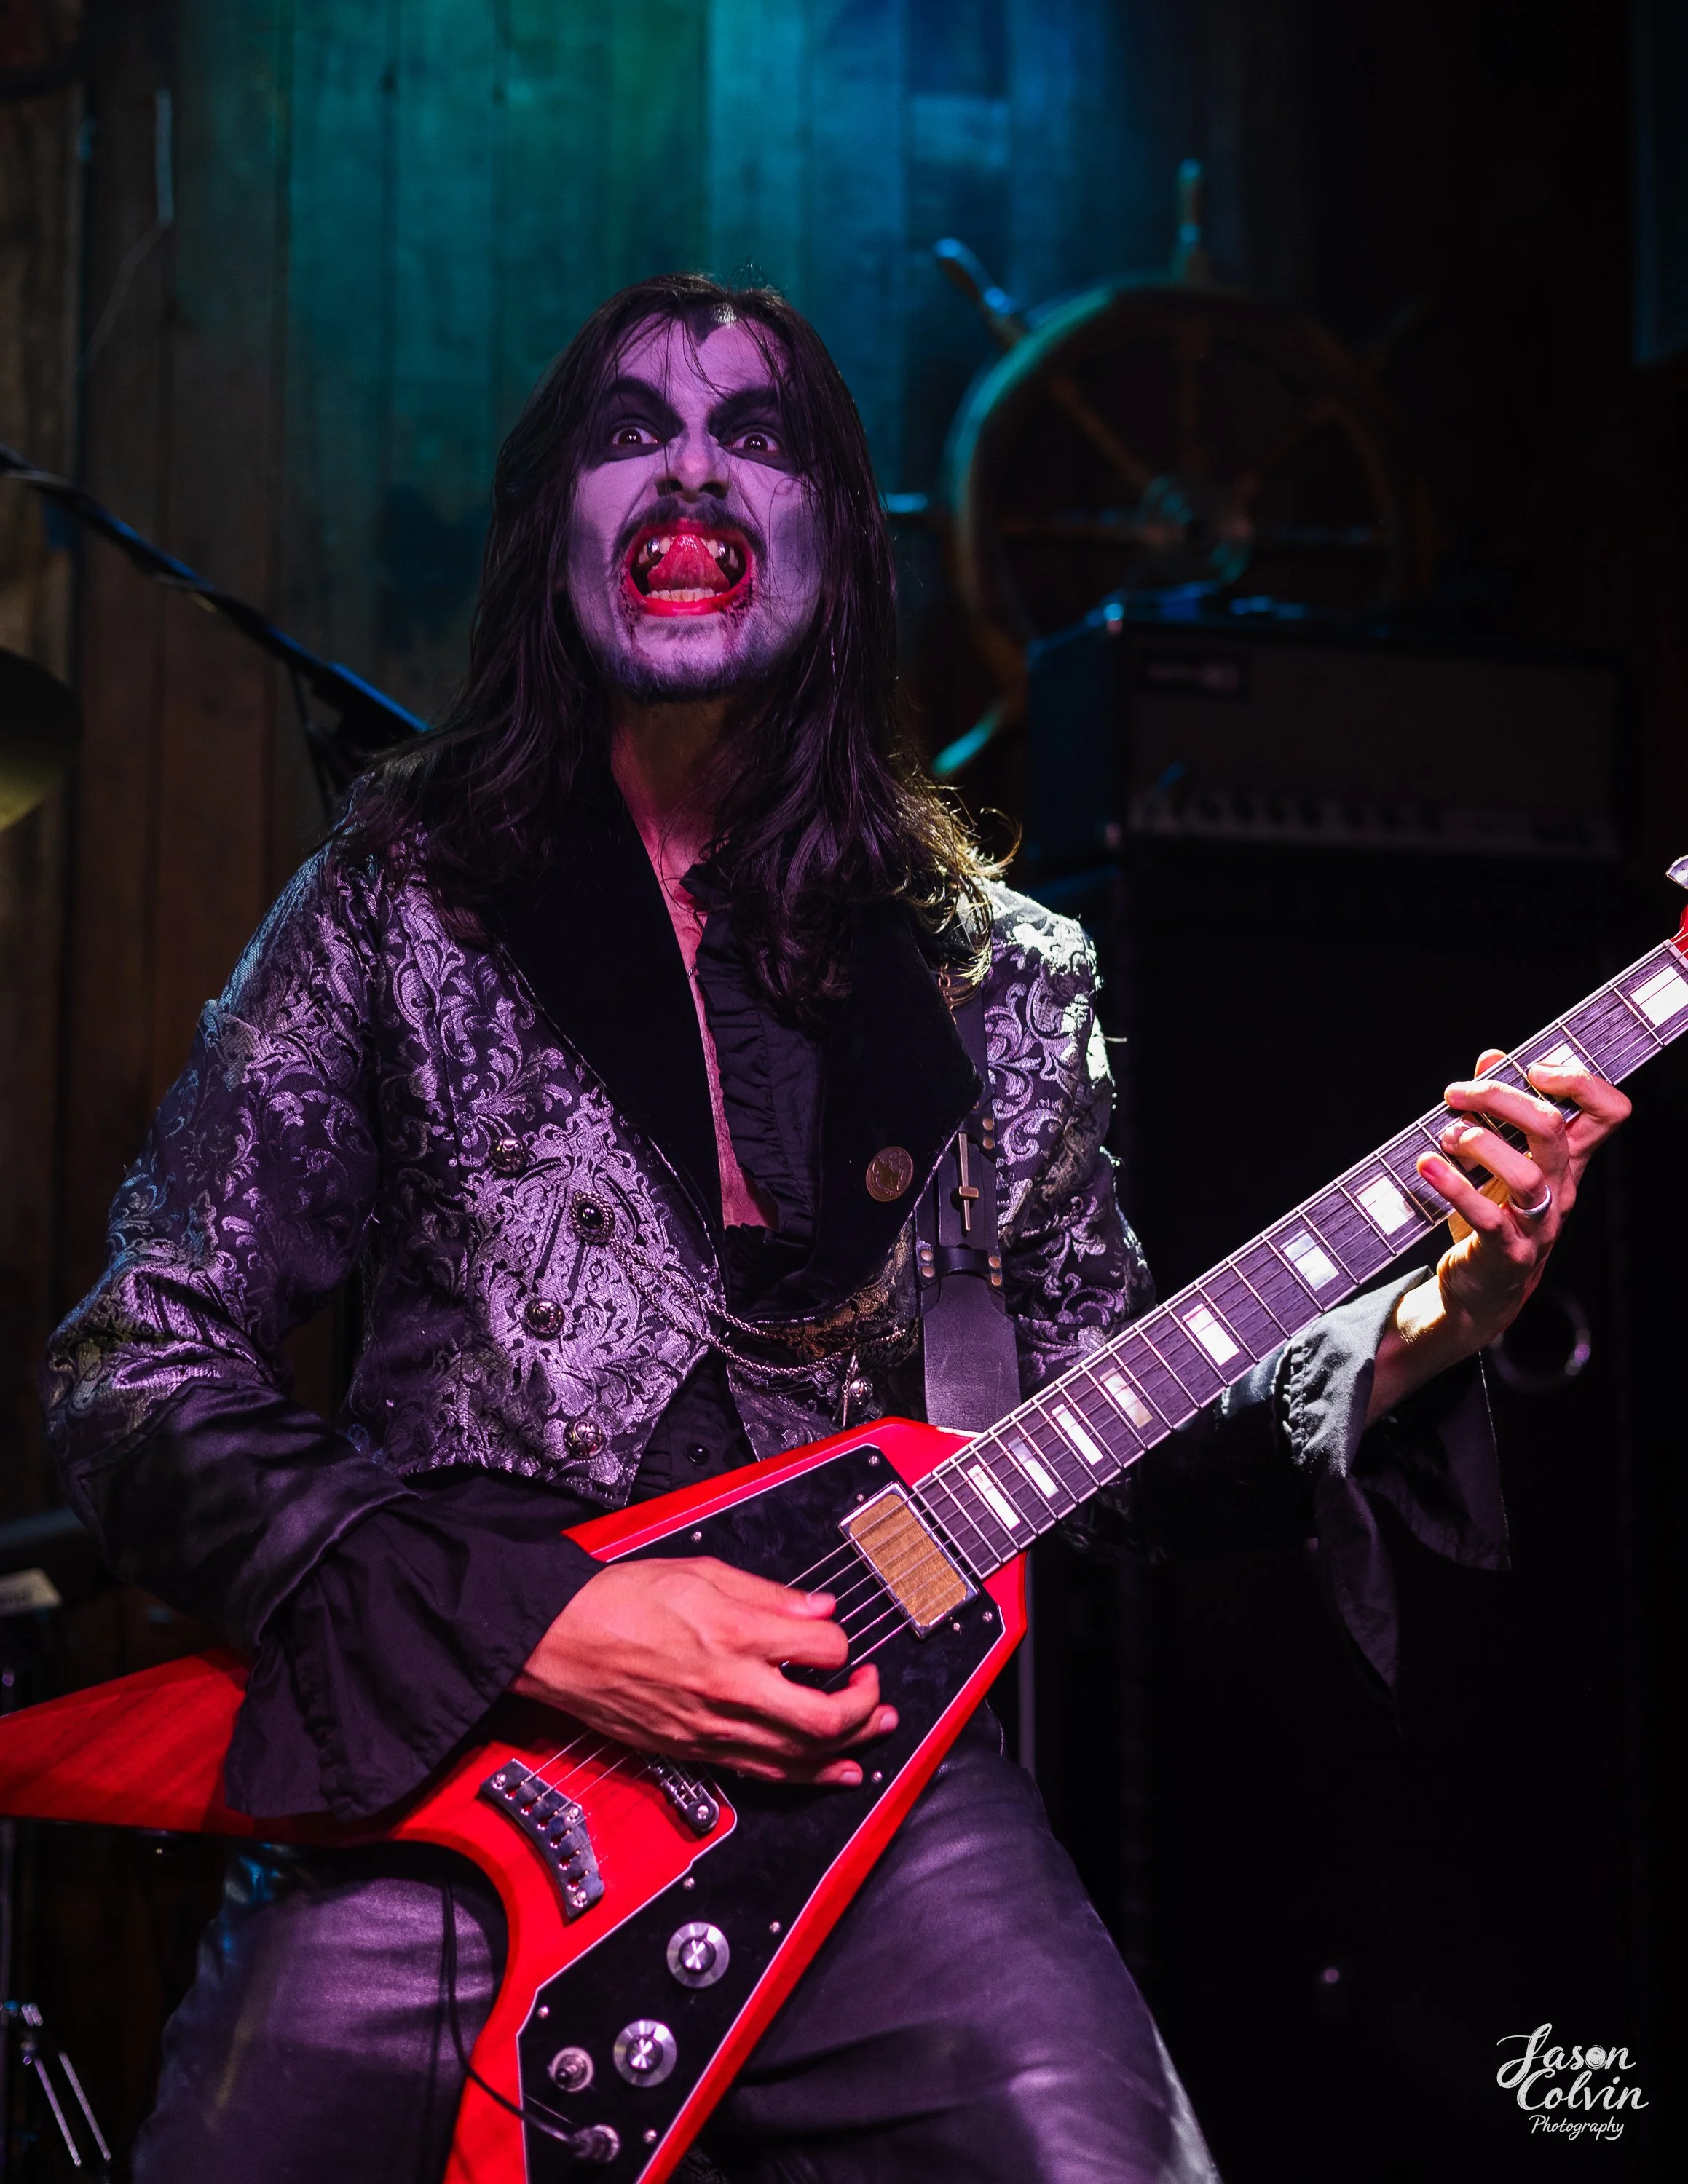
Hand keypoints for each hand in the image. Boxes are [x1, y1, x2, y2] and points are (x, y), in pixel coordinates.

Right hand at [514, 1556, 897, 1787]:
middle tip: (871, 1686)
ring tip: (876, 1729)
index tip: (834, 1634)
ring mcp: (714, 1726)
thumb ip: (768, 1593)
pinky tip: (837, 1771)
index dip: (840, 1640)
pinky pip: (766, 1772)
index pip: (824, 1646)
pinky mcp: (697, 1751)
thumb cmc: (619, 1601)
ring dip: (851, 1745)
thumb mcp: (702, 1572)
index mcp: (735, 1633)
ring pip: (802, 1754)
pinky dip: (809, 1776)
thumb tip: (817, 1606)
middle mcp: (731, 1687)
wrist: (560, 1641)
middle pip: (826, 1716)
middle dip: (864, 1704)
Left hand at [1371, 1048, 1629, 1415]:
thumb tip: (1492, 1057)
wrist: (1480, 1291)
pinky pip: (1486, 1216)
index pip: (1607, 1112)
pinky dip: (1452, 1185)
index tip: (1532, 1067)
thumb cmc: (1491, 1217)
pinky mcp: (1507, 1252)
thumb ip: (1496, 1108)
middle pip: (1554, 1129)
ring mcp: (1537, 1224)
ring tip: (1445, 1136)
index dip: (1579, 1081)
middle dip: (1501, 1099)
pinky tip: (1426, 1165)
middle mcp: (1560, 1189)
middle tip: (1457, 1095)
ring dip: (1478, 1143)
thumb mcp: (1496, 1160)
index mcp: (1566, 1162)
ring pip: (1527, 1173)